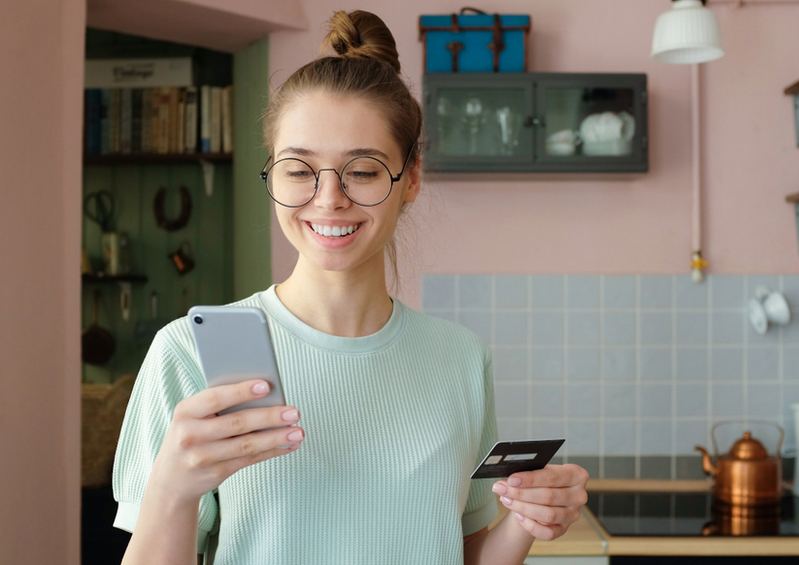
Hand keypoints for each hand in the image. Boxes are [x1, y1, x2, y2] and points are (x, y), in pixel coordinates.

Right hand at [149, 379, 303, 503]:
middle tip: (294, 412)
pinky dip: (272, 451)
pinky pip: (249, 459)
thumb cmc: (191, 434)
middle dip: (269, 417)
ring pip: (247, 444)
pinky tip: (288, 444)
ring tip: (298, 431)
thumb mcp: (193, 416)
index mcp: (185, 411)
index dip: (241, 391)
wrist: (170, 479)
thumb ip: (219, 404)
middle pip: (237, 423)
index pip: (215, 398)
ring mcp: (202, 457)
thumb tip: (264, 392)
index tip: (266, 385)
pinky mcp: (216, 473)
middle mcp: (191, 435)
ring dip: (276, 437)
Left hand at [491, 464, 588, 540]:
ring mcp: (573, 514)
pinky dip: (531, 525)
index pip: (552, 477)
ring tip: (506, 500)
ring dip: (522, 508)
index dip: (530, 479)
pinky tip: (518, 516)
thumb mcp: (539, 470)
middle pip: (548, 497)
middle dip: (521, 493)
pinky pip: (548, 533)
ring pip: (547, 515)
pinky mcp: (565, 529)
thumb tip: (510, 478)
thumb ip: (529, 472)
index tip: (512, 479)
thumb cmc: (541, 480)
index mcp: (576, 475)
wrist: (541, 496)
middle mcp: (578, 495)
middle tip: (502, 489)